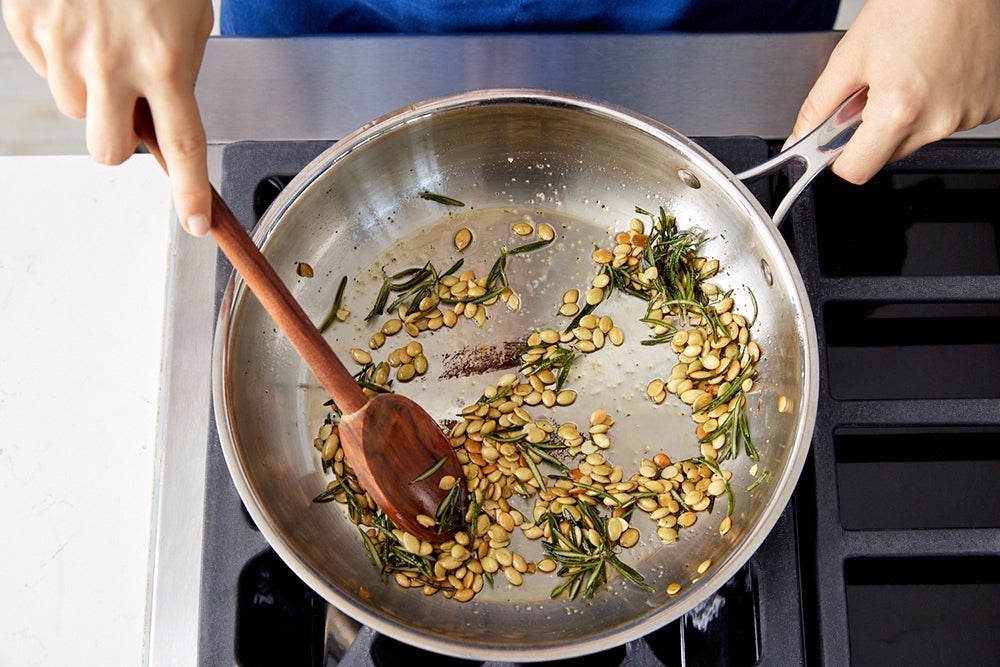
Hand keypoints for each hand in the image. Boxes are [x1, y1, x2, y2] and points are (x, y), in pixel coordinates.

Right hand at [3, 0, 214, 234]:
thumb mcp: (190, 17)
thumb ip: (178, 70)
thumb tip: (160, 116)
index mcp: (165, 61)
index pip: (183, 145)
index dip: (190, 191)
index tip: (194, 221)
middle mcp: (111, 62)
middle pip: (108, 151)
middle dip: (118, 142)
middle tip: (127, 110)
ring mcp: (62, 46)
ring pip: (74, 108)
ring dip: (90, 90)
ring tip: (100, 38)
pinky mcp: (26, 25)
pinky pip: (42, 67)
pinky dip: (58, 53)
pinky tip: (75, 17)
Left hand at [789, 0, 999, 183]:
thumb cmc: (911, 5)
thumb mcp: (849, 57)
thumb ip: (818, 107)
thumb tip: (798, 139)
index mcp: (899, 112)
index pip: (857, 171)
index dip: (839, 158)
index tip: (836, 142)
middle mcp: (939, 120)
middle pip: (888, 155)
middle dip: (874, 130)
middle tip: (877, 89)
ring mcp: (970, 114)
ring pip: (920, 137)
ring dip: (908, 116)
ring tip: (910, 72)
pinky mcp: (991, 105)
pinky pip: (953, 120)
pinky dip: (940, 104)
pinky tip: (937, 73)